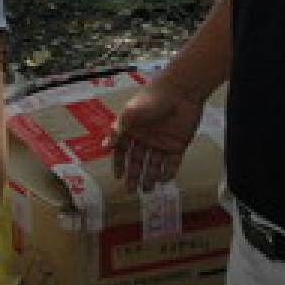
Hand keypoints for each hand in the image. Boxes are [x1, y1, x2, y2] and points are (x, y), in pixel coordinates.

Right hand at [108, 78, 204, 192]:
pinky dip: (168, 172)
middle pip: (137, 160)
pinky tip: (163, 180)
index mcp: (131, 129)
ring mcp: (161, 142)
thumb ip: (118, 130)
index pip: (122, 150)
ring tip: (147, 190)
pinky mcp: (177, 145)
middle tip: (131, 191)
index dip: (119, 163)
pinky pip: (172, 163)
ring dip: (150, 177)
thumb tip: (105, 146)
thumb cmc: (151, 100)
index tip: (117, 177)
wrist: (180, 93)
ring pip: (154, 164)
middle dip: (134, 175)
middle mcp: (145, 138)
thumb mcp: (130, 114)